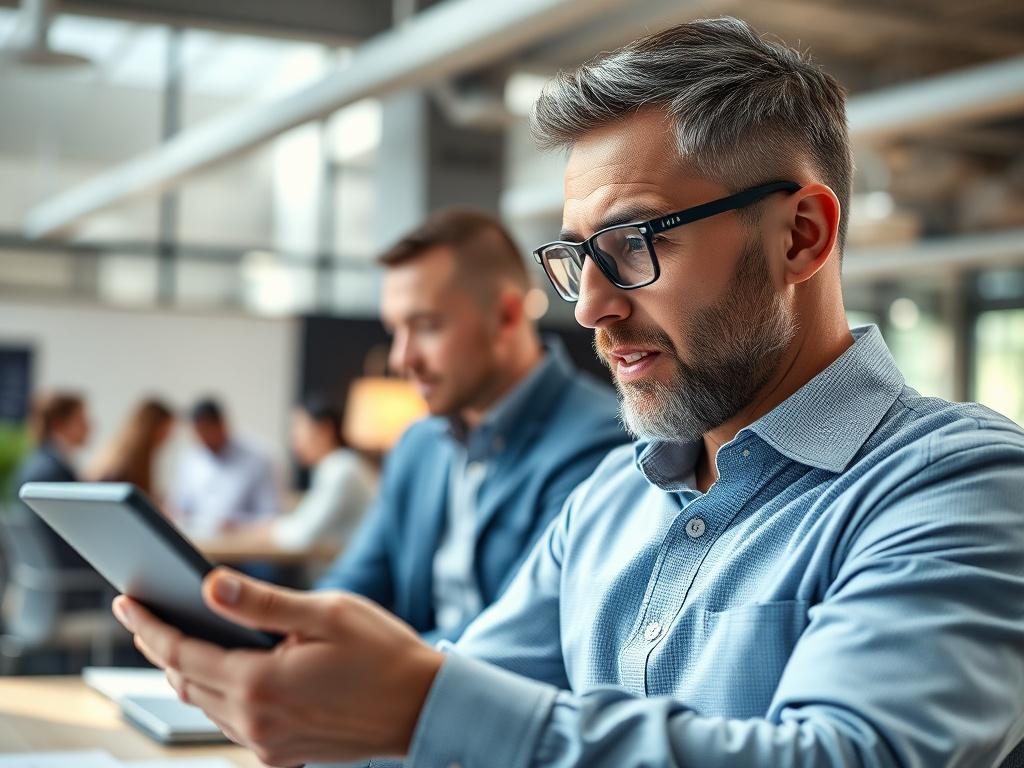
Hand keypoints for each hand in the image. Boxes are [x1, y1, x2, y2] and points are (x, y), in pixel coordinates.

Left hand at [112, 568, 442, 766]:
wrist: (424, 707)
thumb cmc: (383, 652)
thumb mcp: (326, 613)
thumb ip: (262, 603)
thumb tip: (208, 586)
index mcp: (261, 684)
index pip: (182, 652)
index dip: (149, 625)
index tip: (125, 601)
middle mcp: (256, 722)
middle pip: (185, 682)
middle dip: (159, 646)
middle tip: (142, 615)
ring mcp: (269, 745)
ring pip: (204, 706)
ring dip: (185, 672)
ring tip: (174, 639)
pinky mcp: (283, 755)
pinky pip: (231, 724)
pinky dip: (216, 695)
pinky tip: (221, 673)